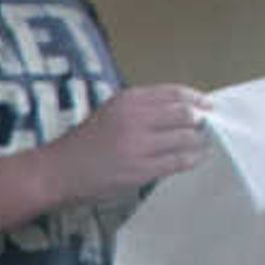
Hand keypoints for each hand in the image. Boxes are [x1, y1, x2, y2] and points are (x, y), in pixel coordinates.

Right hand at [46, 83, 210, 204]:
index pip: (174, 93)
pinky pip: (178, 161)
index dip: (196, 99)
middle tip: (206, 128)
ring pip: (186, 138)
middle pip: (185, 114)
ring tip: (203, 145)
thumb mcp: (109, 112)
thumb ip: (140, 109)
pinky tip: (196, 159)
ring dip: (200, 142)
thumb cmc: (82, 144)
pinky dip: (193, 159)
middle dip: (200, 122)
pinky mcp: (140, 169)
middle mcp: (134, 119)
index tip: (208, 105)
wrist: (57, 172)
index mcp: (127, 100)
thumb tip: (180, 110)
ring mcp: (138, 145)